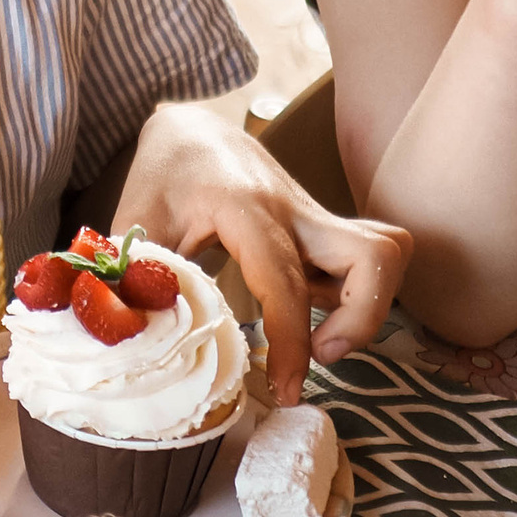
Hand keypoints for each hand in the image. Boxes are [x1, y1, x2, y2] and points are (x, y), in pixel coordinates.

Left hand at [112, 102, 412, 400]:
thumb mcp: (137, 221)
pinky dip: (352, 294)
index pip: (286, 280)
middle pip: (376, 254)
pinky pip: (363, 260)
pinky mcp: (321, 229)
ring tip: (318, 337)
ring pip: (384, 252)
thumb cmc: (165, 173)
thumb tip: (132, 336)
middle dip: (364, 317)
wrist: (193, 129)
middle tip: (321, 352)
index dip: (292, 340)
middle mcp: (295, 211)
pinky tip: (308, 310)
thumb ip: (138, 276)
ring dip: (366, 304)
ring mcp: (315, 218)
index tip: (285, 387)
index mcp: (247, 209)